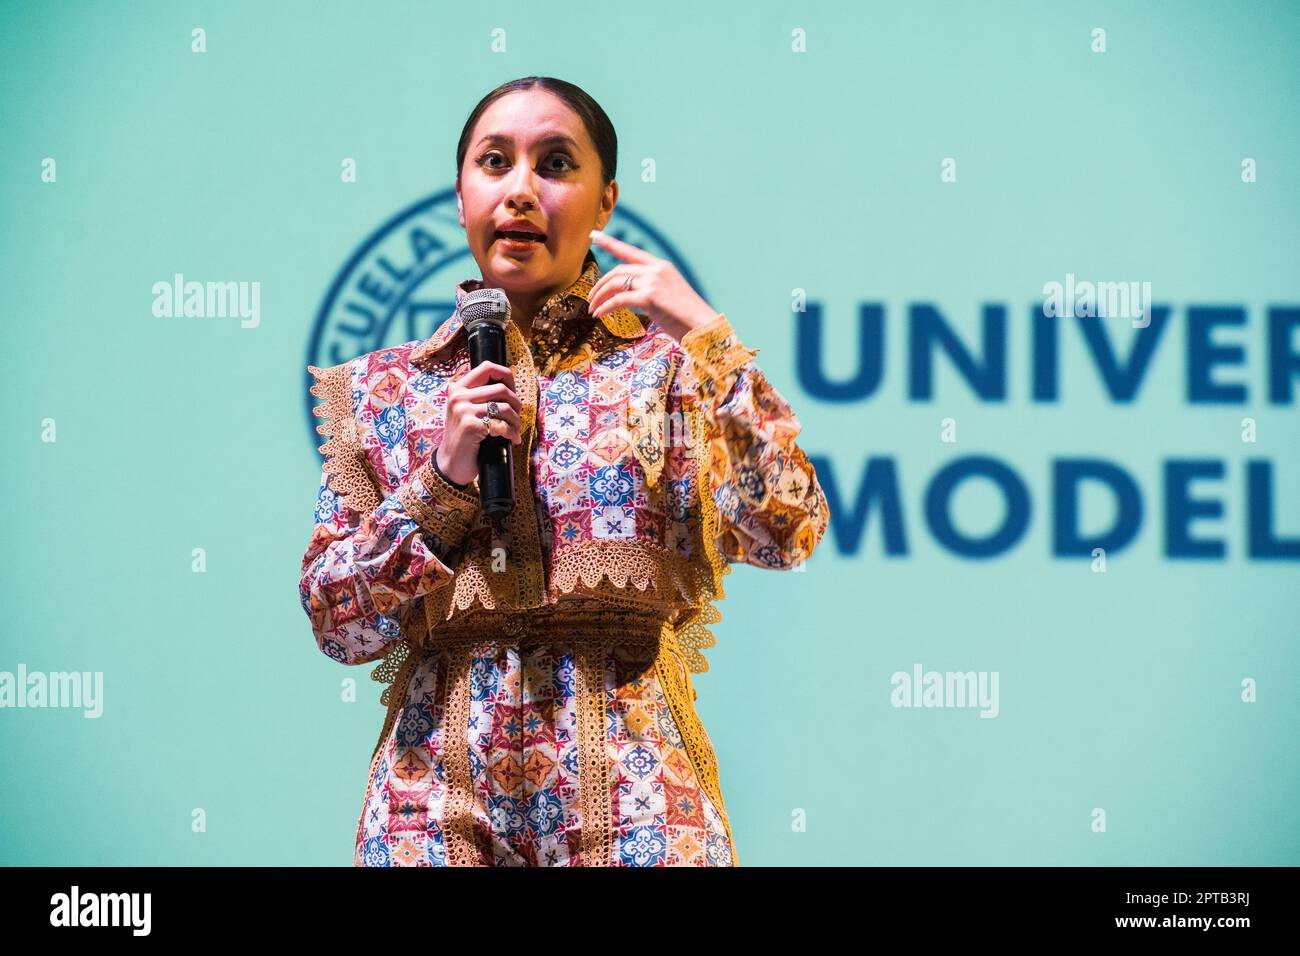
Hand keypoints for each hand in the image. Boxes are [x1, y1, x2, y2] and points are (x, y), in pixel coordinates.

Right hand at [434, 361, 523, 485]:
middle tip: (517, 417)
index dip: (506, 375)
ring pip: (505, 407)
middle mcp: (459, 396)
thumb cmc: (465, 436)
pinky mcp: (471, 426)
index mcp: (458, 388)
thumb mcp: (467, 410)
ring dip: (516, 421)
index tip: (513, 390)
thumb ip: (481, 395)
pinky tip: (512, 439)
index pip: (487, 367)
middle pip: (501, 389)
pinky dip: (511, 433)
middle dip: (516, 404)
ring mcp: (463, 410)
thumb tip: (510, 380)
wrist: (452, 463)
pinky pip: (502, 425)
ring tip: (516, 430)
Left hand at [586, 230, 720, 341]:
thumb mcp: (668, 295)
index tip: (594, 236)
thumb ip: (650, 289)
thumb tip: (631, 296)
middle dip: (600, 284)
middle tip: (591, 298)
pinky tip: (599, 315)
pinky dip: (605, 307)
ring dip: (599, 296)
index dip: (610, 243)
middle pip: (618, 271)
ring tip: (593, 309)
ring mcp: (653, 282)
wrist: (702, 327)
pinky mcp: (649, 297)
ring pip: (615, 283)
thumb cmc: (686, 317)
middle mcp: (656, 270)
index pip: (630, 251)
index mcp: (661, 266)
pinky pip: (618, 300)